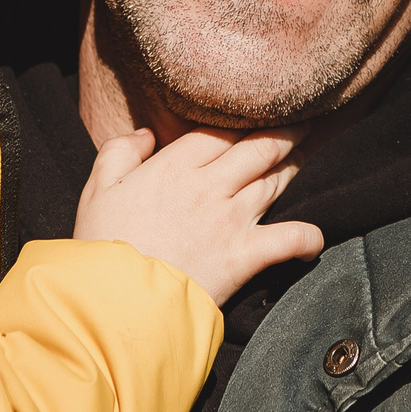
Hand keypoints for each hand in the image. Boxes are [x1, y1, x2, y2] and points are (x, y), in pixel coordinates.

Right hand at [74, 129, 324, 302]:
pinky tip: (313, 240)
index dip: (245, 117)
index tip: (260, 110)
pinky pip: (289, 239)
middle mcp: (210, 186)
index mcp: (175, 166)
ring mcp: (232, 220)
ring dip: (297, 164)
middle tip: (305, 118)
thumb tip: (144, 133)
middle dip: (287, 130)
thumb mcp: (97, 190)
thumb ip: (119, 152)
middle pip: (260, 147)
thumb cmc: (103, 246)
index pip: (222, 130)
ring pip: (276, 182)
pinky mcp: (245, 257)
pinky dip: (307, 238)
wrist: (115, 302)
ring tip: (310, 150)